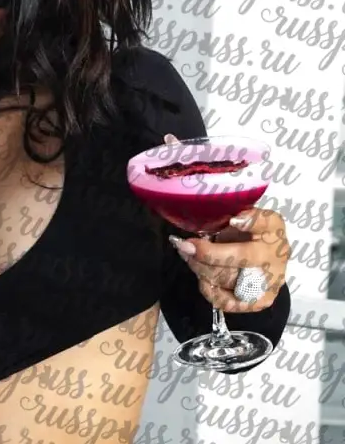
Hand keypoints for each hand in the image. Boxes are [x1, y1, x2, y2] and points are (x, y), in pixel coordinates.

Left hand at [162, 134, 290, 314]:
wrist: (261, 271)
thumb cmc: (241, 234)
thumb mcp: (233, 209)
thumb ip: (208, 184)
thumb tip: (169, 143)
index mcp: (272, 224)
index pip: (267, 221)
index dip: (251, 222)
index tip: (235, 219)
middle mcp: (275, 251)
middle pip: (239, 258)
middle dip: (207, 254)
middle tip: (183, 245)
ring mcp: (268, 278)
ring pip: (225, 277)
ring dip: (199, 266)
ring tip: (188, 253)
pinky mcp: (259, 300)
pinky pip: (225, 299)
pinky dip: (207, 288)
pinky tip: (203, 277)